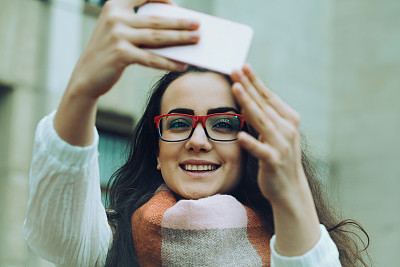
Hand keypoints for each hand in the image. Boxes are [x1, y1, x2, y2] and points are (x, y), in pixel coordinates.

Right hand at [68, 0, 198, 98]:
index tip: (178, 5)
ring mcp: (117, 35)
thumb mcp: (118, 32)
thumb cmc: (107, 52)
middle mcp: (116, 17)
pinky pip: (151, 58)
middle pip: (156, 20)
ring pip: (157, 37)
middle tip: (199, 25)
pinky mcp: (120, 54)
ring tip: (196, 40)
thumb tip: (174, 31)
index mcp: (114, 5)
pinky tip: (181, 65)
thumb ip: (139, 26)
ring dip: (180, 39)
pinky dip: (168, 62)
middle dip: (181, 22)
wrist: (86, 76)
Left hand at [231, 64, 320, 255]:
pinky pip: (261, 150)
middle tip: (234, 69)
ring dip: (248, 104)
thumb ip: (262, 117)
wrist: (289, 188)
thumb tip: (246, 99)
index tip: (243, 66)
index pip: (268, 96)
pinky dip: (251, 142)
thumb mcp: (273, 134)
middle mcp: (287, 129)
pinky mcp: (274, 161)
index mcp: (288, 119)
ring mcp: (281, 145)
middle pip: (263, 104)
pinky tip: (241, 135)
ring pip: (262, 121)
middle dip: (248, 85)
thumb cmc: (278, 157)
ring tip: (236, 89)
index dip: (255, 81)